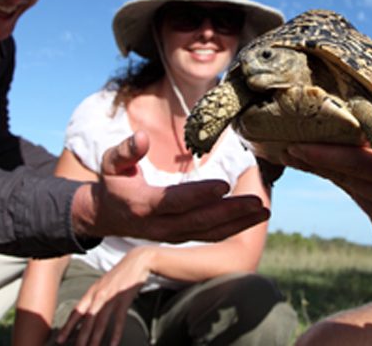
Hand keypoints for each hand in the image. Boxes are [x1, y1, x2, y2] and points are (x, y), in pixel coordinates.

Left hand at [56, 247, 154, 345]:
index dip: (68, 326)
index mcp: (92, 291)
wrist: (137, 261)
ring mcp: (112, 297)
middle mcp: (99, 295)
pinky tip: (113, 344)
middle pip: (87, 319)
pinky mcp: (124, 300)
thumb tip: (87, 312)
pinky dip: (116, 333)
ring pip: (101, 321)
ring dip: (95, 338)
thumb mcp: (103, 283)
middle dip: (80, 336)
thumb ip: (95, 296)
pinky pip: (119, 320)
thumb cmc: (119, 274)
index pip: (76, 311)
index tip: (60, 339)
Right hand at [72, 132, 269, 242]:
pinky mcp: (182, 235)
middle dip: (230, 212)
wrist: (107, 215)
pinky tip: (254, 218)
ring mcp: (172, 234)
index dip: (199, 194)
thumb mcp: (111, 163)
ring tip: (264, 212)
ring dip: (238, 223)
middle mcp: (160, 226)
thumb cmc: (113, 182)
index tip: (223, 184)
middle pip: (199, 221)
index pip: (175, 201)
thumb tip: (140, 137)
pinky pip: (210, 234)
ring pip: (209, 232)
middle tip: (258, 202)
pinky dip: (233, 227)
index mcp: (143, 205)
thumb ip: (126, 151)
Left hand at [283, 64, 371, 270]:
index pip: (357, 165)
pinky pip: (361, 202)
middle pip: (346, 178)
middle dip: (316, 160)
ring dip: (330, 170)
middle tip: (285, 142)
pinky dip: (351, 183)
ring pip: (350, 190)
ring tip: (303, 150)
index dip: (325, 154)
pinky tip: (336, 167)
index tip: (296, 143)